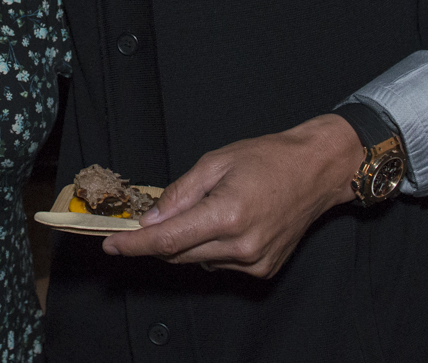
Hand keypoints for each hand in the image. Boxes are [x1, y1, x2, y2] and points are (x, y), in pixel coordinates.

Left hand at [102, 114, 360, 277]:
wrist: (316, 170)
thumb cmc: (268, 158)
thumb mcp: (215, 163)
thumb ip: (179, 194)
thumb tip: (150, 220)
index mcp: (227, 215)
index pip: (168, 240)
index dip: (135, 245)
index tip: (111, 246)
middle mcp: (242, 245)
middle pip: (179, 254)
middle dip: (156, 240)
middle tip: (145, 222)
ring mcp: (254, 262)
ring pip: (197, 261)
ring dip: (186, 242)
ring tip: (204, 209)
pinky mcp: (264, 269)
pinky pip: (220, 263)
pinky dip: (210, 247)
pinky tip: (224, 223)